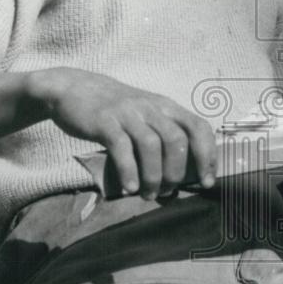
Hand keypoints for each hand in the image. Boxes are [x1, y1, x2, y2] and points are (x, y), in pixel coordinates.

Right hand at [28, 68, 216, 198]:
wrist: (74, 87)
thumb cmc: (115, 110)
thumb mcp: (145, 115)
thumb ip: (161, 136)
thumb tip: (178, 176)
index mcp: (166, 107)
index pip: (198, 127)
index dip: (208, 154)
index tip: (208, 181)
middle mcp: (151, 107)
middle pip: (177, 140)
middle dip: (177, 171)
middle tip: (168, 191)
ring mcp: (128, 112)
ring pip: (151, 145)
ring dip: (153, 176)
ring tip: (148, 195)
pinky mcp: (104, 120)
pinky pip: (121, 147)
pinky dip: (129, 170)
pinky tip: (130, 188)